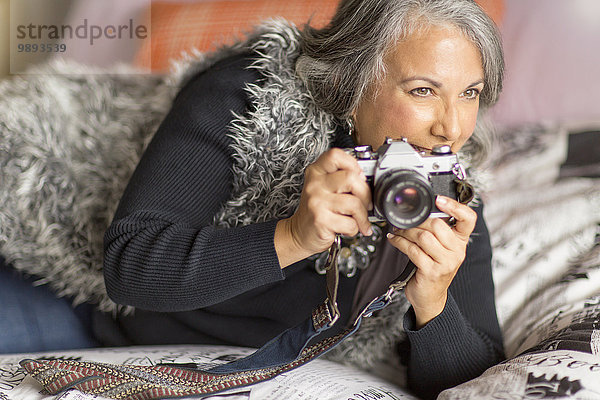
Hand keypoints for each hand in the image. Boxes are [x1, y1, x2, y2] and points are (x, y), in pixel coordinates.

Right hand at [275, 148, 371, 267]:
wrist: (300, 233)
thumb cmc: (317, 210)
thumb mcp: (325, 188)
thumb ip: (341, 179)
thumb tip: (365, 178)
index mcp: (316, 172)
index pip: (335, 155)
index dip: (352, 163)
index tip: (359, 176)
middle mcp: (315, 184)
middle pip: (351, 178)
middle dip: (365, 194)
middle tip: (365, 203)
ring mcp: (317, 202)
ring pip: (354, 203)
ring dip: (362, 216)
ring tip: (359, 220)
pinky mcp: (321, 220)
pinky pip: (350, 223)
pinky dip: (354, 229)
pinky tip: (347, 228)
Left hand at [386, 196, 476, 327]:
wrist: (430, 297)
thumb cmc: (433, 269)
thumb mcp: (440, 248)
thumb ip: (436, 231)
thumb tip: (418, 211)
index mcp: (461, 241)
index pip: (468, 219)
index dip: (455, 206)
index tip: (439, 199)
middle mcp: (457, 251)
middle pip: (437, 225)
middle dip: (417, 221)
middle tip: (405, 221)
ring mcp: (445, 262)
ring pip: (423, 236)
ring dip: (406, 232)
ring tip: (397, 231)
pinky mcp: (431, 271)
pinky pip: (413, 250)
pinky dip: (399, 242)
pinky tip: (394, 240)